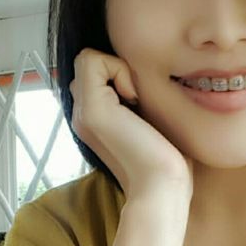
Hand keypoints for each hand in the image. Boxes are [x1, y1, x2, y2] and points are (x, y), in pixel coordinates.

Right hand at [70, 48, 193, 201]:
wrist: (162, 186)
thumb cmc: (165, 158)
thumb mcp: (146, 119)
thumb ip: (132, 98)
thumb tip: (134, 74)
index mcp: (93, 120)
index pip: (93, 73)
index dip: (117, 73)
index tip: (139, 100)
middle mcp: (81, 116)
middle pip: (89, 65)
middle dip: (116, 69)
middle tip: (137, 98)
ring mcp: (82, 113)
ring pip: (88, 60)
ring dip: (118, 68)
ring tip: (135, 99)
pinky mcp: (91, 110)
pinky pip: (92, 61)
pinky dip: (118, 69)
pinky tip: (133, 98)